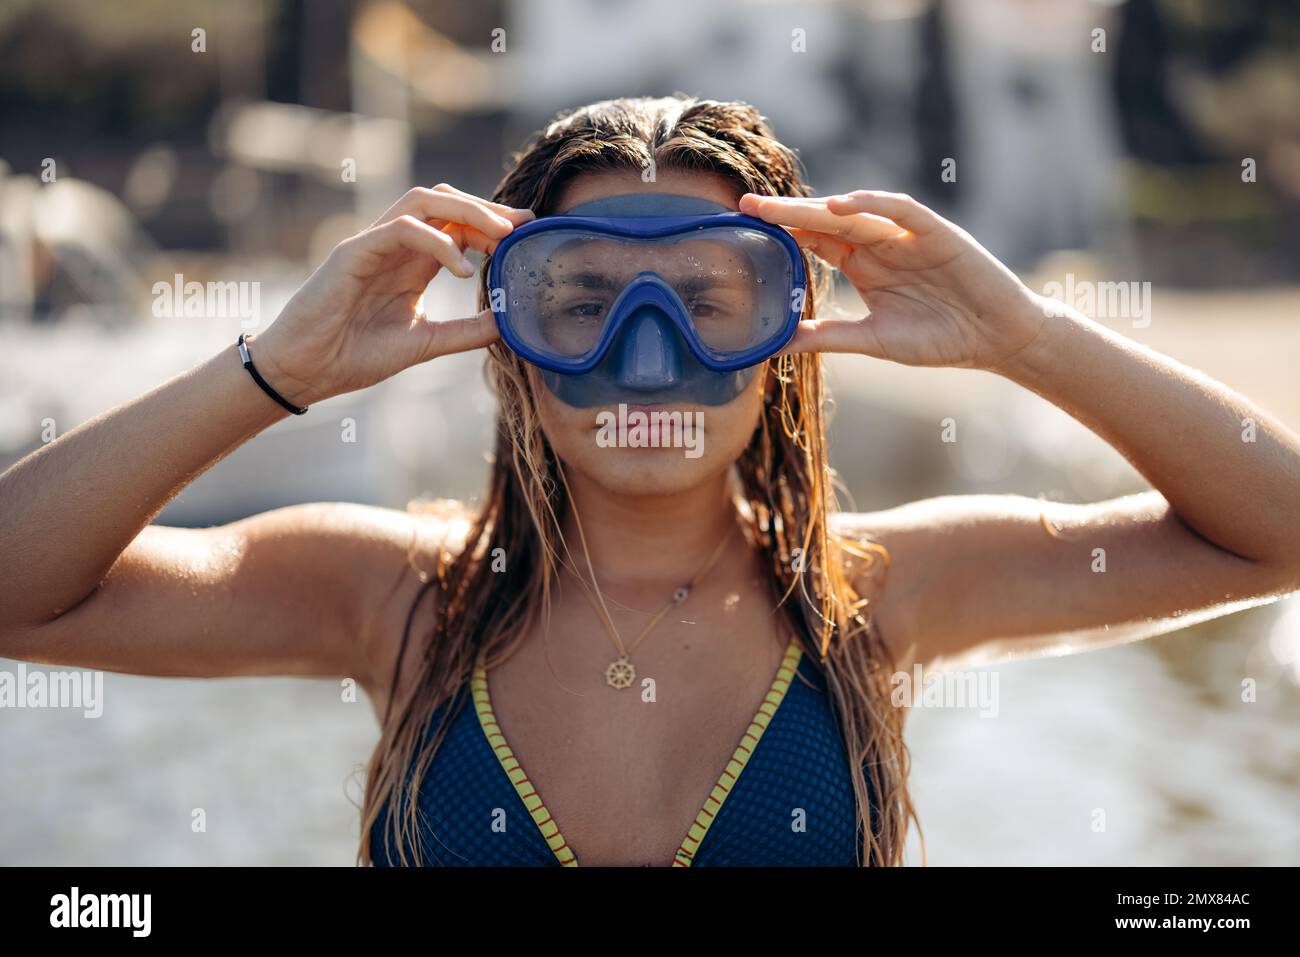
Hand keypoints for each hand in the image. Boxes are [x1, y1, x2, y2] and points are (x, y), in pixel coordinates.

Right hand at [249, 184, 533, 404]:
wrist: (304, 371)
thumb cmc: (354, 356)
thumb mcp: (425, 342)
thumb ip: (466, 331)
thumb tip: (509, 323)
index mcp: (412, 263)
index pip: (457, 225)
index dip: (493, 225)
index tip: (528, 235)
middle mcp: (394, 246)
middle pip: (445, 202)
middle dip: (488, 208)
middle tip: (524, 224)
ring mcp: (373, 244)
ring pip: (424, 201)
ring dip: (467, 211)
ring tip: (501, 235)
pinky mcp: (354, 252)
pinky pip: (400, 229)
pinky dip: (437, 242)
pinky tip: (464, 268)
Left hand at [738, 191, 1046, 370]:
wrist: (996, 339)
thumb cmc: (939, 339)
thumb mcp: (874, 341)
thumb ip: (830, 337)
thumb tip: (779, 343)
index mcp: (862, 266)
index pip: (814, 242)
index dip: (782, 234)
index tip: (743, 229)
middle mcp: (879, 245)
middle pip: (825, 222)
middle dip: (787, 213)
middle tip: (747, 204)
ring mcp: (906, 236)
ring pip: (856, 212)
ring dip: (819, 207)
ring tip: (782, 207)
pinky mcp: (936, 233)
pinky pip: (902, 211)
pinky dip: (874, 204)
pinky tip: (843, 205)